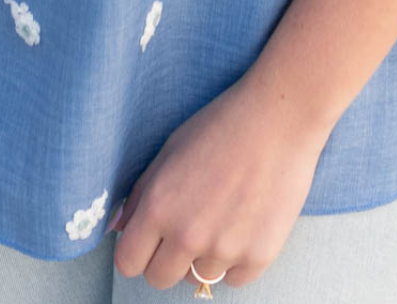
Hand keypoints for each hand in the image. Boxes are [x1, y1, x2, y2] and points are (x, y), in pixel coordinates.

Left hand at [109, 68, 330, 289]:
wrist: (278, 119)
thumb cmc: (222, 126)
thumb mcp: (170, 150)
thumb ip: (140, 193)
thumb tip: (117, 228)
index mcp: (159, 207)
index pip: (128, 263)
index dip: (136, 251)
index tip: (148, 241)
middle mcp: (187, 235)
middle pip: (159, 279)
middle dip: (166, 258)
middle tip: (186, 228)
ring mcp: (224, 249)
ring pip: (199, 278)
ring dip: (204, 256)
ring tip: (222, 215)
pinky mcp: (258, 256)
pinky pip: (234, 279)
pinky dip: (237, 259)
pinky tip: (244, 222)